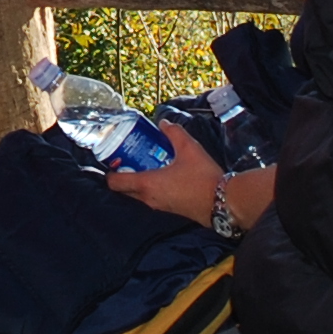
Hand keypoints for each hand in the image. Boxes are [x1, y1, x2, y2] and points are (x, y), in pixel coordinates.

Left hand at [105, 129, 224, 222]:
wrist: (223, 203)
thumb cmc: (203, 177)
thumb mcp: (189, 149)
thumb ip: (174, 133)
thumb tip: (164, 123)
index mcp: (147, 184)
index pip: (115, 183)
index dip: (109, 172)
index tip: (114, 160)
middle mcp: (148, 198)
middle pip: (124, 191)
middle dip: (122, 176)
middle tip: (128, 160)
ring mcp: (159, 206)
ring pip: (138, 196)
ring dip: (137, 182)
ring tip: (145, 164)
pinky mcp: (169, 210)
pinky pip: (151, 199)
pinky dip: (150, 188)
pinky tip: (162, 175)